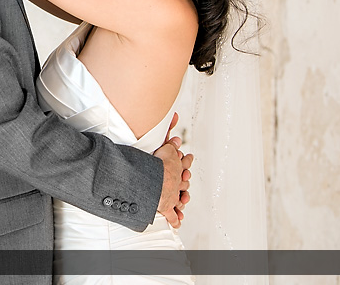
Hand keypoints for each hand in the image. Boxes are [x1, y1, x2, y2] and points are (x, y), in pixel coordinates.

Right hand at [153, 112, 193, 227]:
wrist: (152, 182)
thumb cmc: (154, 165)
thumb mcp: (162, 143)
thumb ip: (167, 130)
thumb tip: (175, 115)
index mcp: (174, 166)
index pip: (182, 161)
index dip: (184, 159)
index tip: (187, 156)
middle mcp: (176, 180)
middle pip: (184, 179)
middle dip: (185, 178)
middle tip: (186, 177)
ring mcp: (172, 195)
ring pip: (180, 197)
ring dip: (182, 198)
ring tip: (183, 200)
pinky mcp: (167, 208)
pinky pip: (172, 215)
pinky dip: (175, 219)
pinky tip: (178, 223)